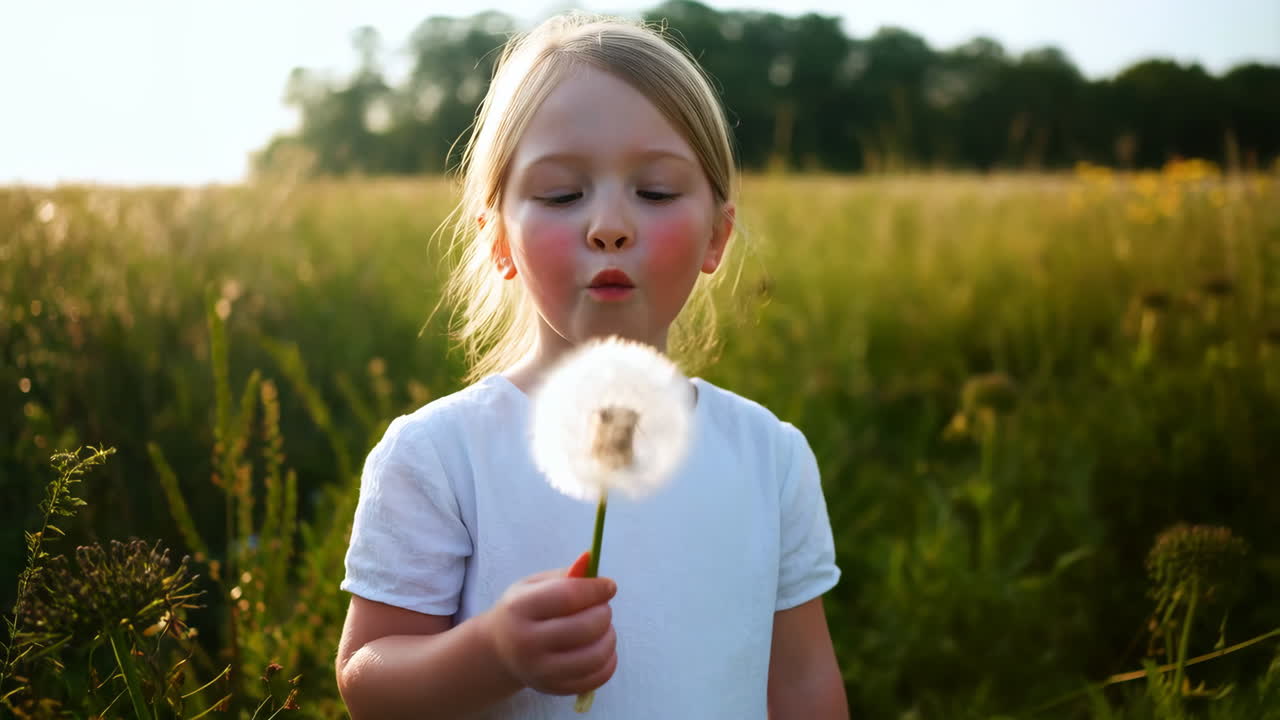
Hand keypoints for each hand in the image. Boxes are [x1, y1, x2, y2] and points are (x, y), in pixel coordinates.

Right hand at [484, 551, 618, 695]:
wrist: (500, 650)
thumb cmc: (523, 611)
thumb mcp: (534, 585)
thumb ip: (565, 575)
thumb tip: (590, 559)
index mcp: (520, 609)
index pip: (567, 596)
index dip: (595, 589)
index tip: (609, 586)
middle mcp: (527, 643)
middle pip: (584, 627)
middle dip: (603, 613)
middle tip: (602, 608)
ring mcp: (540, 671)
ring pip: (594, 656)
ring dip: (609, 637)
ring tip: (603, 628)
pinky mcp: (554, 688)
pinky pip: (596, 677)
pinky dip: (609, 661)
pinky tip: (601, 648)